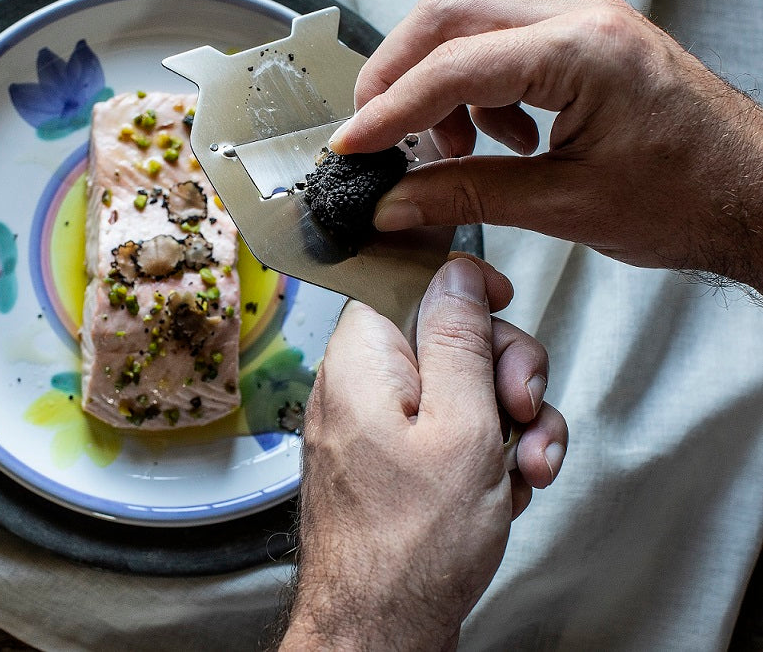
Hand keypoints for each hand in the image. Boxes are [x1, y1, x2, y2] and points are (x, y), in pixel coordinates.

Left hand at [280, 257, 566, 650]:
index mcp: (362, 358)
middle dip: (505, 371)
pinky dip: (489, 455)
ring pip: (462, 389)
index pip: (407, 278)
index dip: (462, 286)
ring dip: (510, 424)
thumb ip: (461, 340)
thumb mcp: (460, 427)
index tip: (503, 302)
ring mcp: (381, 425)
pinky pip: (452, 433)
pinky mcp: (399, 461)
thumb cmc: (410, 547)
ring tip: (525, 470)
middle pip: (449, 335)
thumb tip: (457, 273)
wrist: (380, 631)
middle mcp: (362, 384)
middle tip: (523, 412)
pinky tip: (505, 491)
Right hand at [331, 0, 762, 291]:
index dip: (390, 110)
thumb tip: (395, 201)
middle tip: (376, 133)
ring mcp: (582, 20)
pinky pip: (500, 44)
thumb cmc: (688, 197)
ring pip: (468, 24)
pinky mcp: (582, 38)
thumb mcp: (565, 206)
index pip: (453, 65)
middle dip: (397, 76)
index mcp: (582, 50)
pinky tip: (497, 139)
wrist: (751, 194)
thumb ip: (468, 196)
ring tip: (451, 149)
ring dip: (437, 85)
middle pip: (447, 17)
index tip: (352, 146)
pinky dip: (474, 89)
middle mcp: (581, 16)